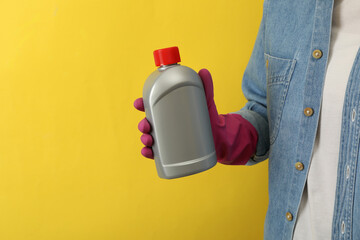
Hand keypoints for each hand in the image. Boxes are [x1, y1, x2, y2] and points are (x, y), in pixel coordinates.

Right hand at [134, 69, 257, 163]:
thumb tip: (203, 71)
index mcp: (168, 110)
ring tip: (149, 140)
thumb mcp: (205, 100)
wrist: (220, 136)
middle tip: (147, 125)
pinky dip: (148, 153)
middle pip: (147, 123)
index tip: (139, 104)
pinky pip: (155, 152)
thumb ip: (205, 86)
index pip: (150, 105)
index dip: (141, 104)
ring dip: (144, 139)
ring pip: (149, 137)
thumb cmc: (208, 115)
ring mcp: (167, 138)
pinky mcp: (172, 151)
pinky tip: (148, 152)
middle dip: (142, 124)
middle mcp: (165, 124)